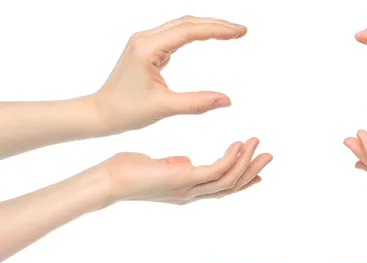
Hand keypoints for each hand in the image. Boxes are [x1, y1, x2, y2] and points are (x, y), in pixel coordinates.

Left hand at [93, 16, 245, 133]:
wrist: (101, 112)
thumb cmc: (127, 111)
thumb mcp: (165, 108)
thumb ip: (197, 103)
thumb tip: (226, 100)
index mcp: (148, 47)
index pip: (190, 30)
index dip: (218, 30)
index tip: (240, 32)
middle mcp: (145, 38)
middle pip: (187, 22)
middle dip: (216, 25)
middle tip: (241, 31)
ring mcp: (145, 42)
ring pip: (181, 26)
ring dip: (206, 27)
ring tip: (230, 33)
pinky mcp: (147, 50)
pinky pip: (174, 36)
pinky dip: (194, 35)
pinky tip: (207, 38)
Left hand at [104, 138, 271, 205]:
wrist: (112, 179)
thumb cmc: (129, 170)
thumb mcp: (158, 167)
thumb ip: (175, 166)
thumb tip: (186, 161)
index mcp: (188, 190)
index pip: (222, 187)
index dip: (242, 179)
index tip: (258, 172)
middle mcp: (192, 193)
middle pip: (231, 186)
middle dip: (252, 171)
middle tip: (269, 155)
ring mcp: (189, 188)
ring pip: (228, 180)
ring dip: (246, 162)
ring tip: (257, 143)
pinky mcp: (183, 179)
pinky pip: (214, 170)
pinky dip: (230, 158)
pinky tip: (237, 144)